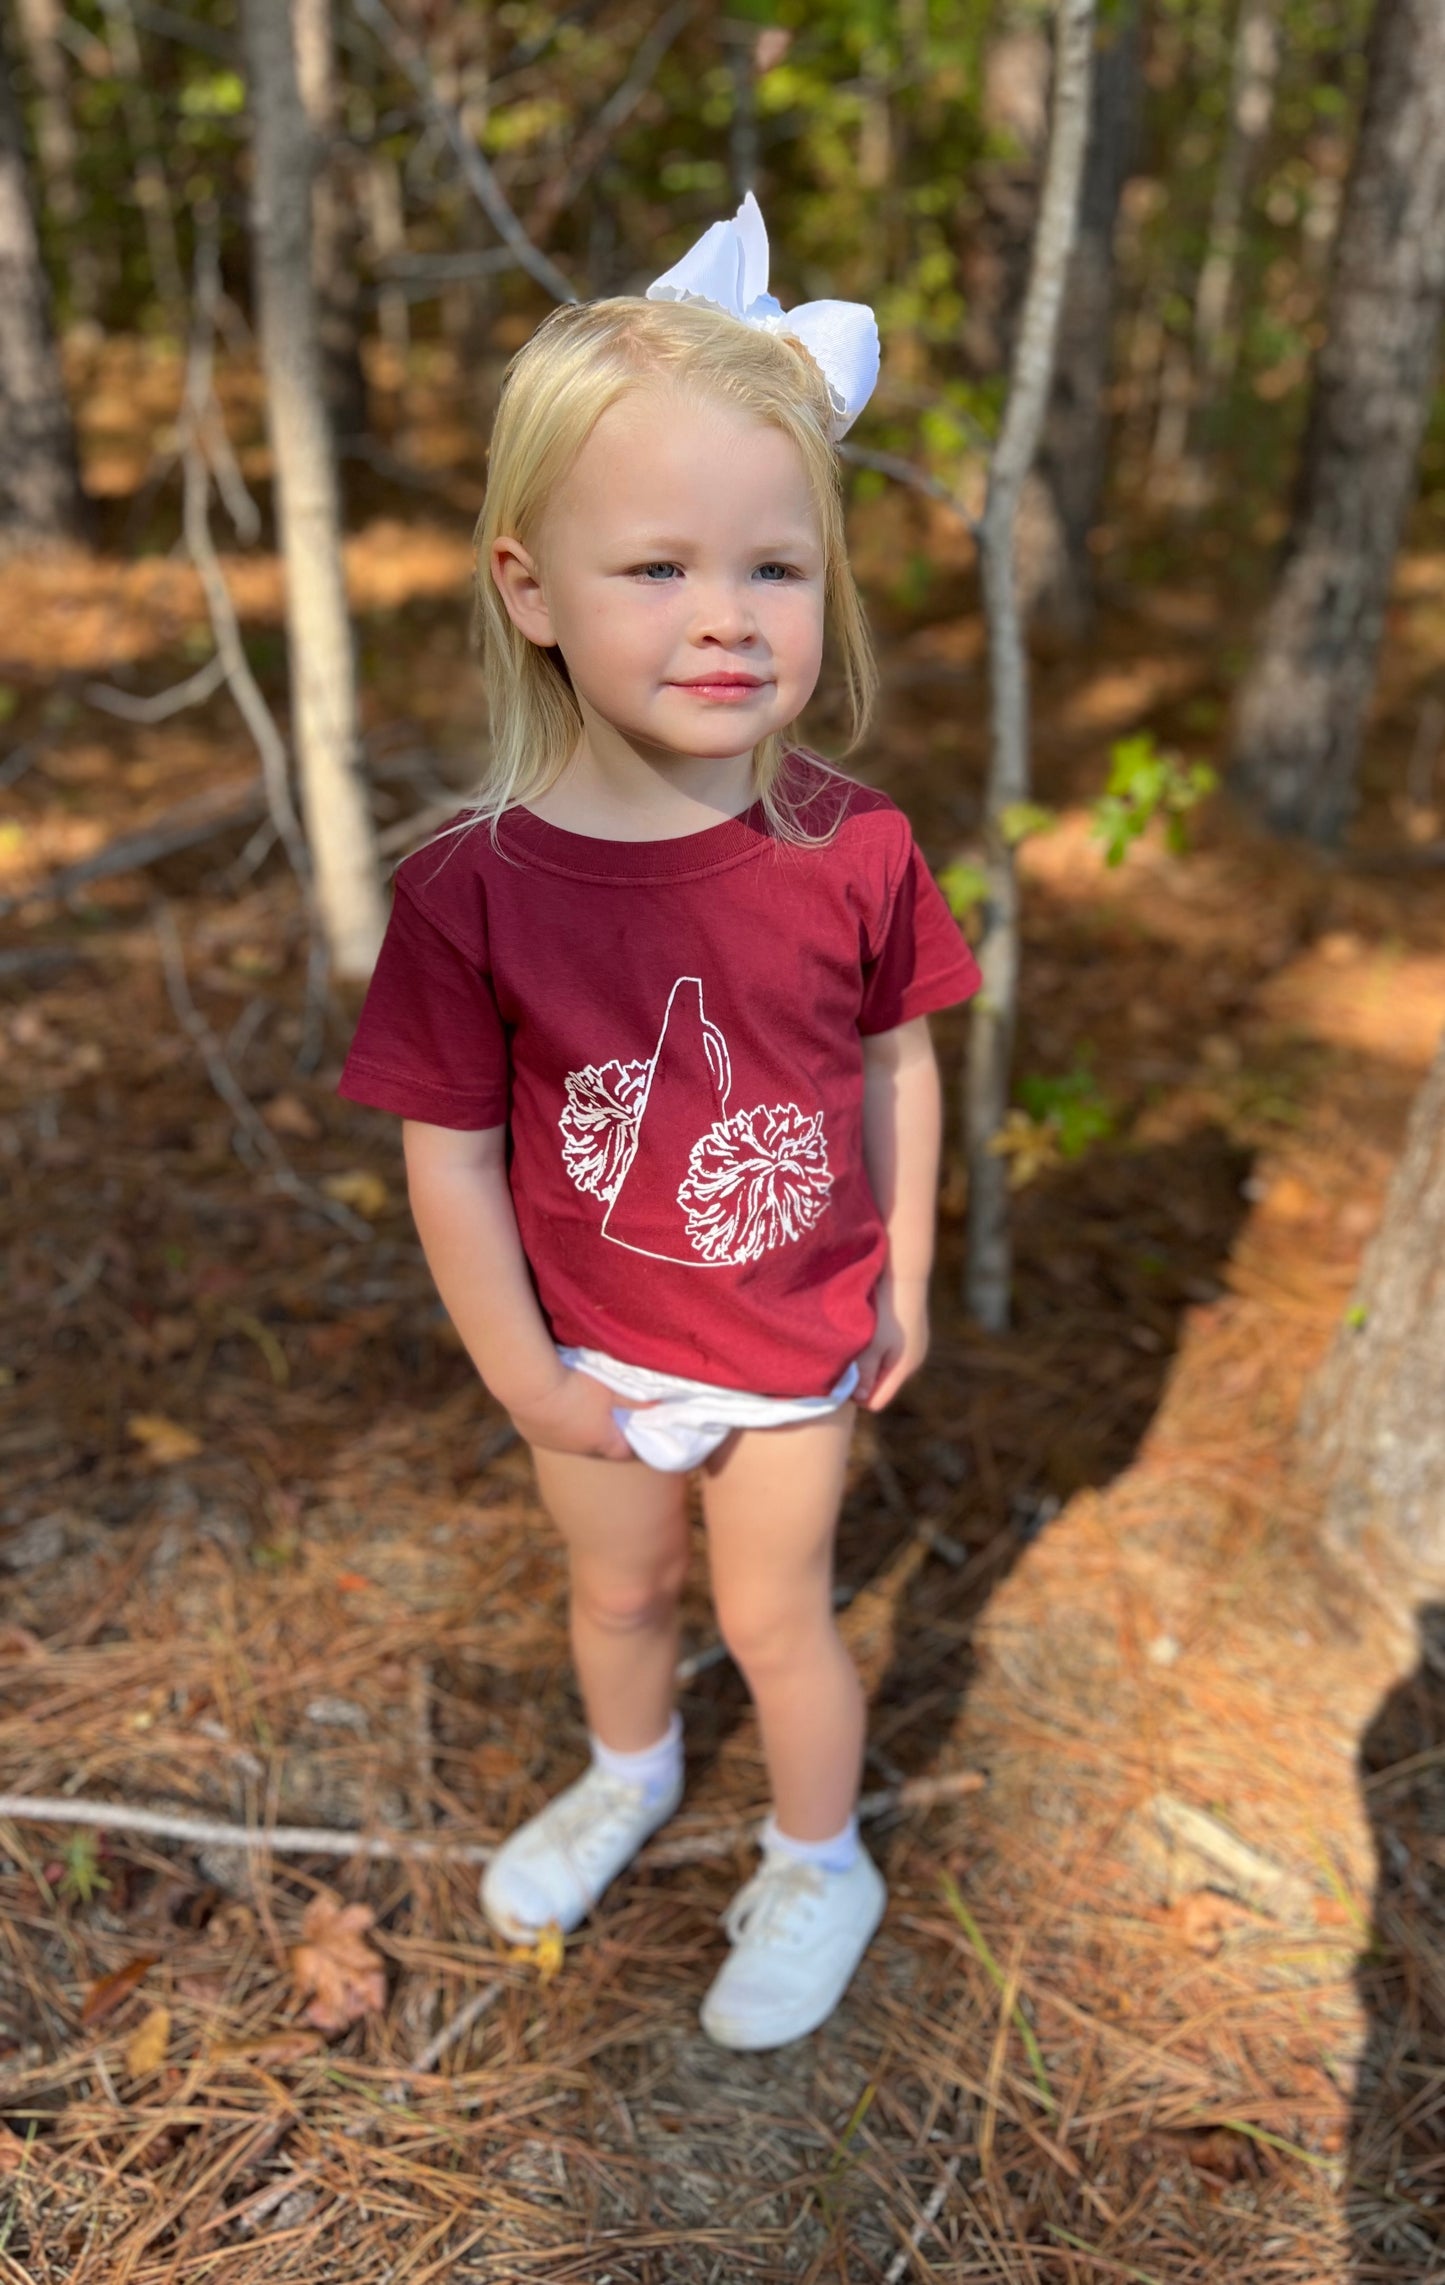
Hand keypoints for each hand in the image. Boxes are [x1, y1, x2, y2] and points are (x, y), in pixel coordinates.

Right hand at [504, 1363, 650, 1461]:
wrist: (529, 1385)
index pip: (624, 1452)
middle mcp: (576, 1449)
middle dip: (604, 1435)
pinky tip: (552, 1406)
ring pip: (569, 1440)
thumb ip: (636, 1398)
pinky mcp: (529, 1433)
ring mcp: (550, 1444)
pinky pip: (546, 1432)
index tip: (638, 1435)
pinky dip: (553, 1422)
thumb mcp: (611, 1389)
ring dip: (576, 1429)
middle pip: (596, 1447)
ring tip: (578, 1410)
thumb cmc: (576, 1387)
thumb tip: (662, 1404)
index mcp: (601, 1442)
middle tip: (609, 1419)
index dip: (632, 1444)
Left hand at [854, 1273, 929, 1411]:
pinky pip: (891, 1353)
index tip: (841, 1378)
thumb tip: (860, 1400)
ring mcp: (915, 1347)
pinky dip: (878, 1348)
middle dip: (863, 1379)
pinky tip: (869, 1332)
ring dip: (870, 1362)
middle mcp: (913, 1362)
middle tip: (845, 1361)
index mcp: (903, 1369)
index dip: (857, 1396)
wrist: (905, 1277)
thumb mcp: (870, 1345)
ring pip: (885, 1368)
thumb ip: (865, 1373)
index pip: (877, 1402)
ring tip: (856, 1344)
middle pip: (881, 1386)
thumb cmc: (885, 1311)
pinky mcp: (912, 1334)